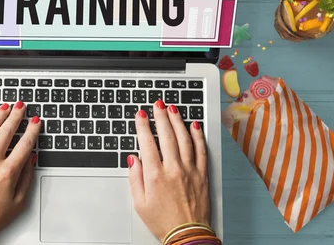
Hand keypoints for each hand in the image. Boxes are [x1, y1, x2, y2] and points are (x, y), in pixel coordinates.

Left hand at [0, 102, 40, 244]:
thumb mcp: (19, 201)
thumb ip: (27, 177)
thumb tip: (31, 158)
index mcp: (7, 173)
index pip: (24, 144)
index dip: (32, 130)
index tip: (35, 122)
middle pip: (6, 132)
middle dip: (15, 116)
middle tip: (20, 107)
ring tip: (4, 107)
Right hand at [128, 100, 210, 239]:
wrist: (187, 235)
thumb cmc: (163, 221)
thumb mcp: (139, 203)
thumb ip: (135, 178)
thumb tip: (134, 159)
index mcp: (155, 175)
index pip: (147, 142)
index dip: (142, 125)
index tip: (140, 115)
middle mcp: (173, 169)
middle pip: (167, 136)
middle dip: (161, 116)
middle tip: (158, 104)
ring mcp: (190, 170)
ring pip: (184, 139)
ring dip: (178, 121)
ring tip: (173, 109)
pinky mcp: (202, 175)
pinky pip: (201, 150)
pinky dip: (198, 136)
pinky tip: (194, 126)